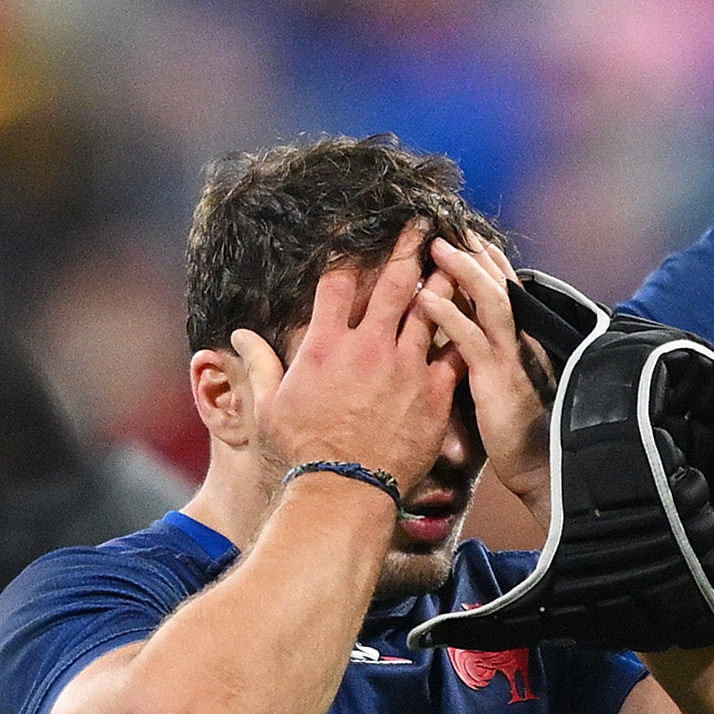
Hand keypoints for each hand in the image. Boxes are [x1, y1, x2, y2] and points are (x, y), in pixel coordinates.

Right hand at [239, 222, 462, 500]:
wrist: (344, 491)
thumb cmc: (301, 452)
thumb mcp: (268, 406)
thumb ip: (260, 363)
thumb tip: (238, 335)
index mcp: (325, 345)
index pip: (337, 283)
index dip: (349, 254)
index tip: (359, 235)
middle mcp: (367, 346)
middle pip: (393, 282)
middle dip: (409, 247)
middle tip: (423, 222)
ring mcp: (405, 367)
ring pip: (432, 308)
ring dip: (444, 278)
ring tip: (456, 256)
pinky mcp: (434, 393)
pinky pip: (455, 351)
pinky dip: (465, 329)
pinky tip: (476, 313)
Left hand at [416, 236, 551, 522]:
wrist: (544, 469)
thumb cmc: (521, 432)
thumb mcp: (507, 384)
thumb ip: (494, 356)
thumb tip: (473, 338)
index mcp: (522, 339)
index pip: (504, 287)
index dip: (484, 259)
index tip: (463, 234)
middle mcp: (521, 340)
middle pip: (497, 282)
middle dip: (472, 252)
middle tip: (445, 225)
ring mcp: (512, 358)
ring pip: (489, 301)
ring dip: (461, 272)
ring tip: (435, 248)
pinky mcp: (498, 381)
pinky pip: (470, 341)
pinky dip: (448, 317)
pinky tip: (425, 300)